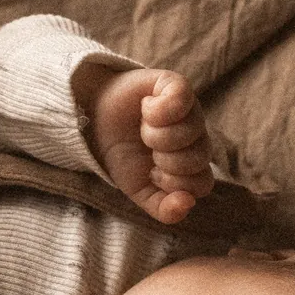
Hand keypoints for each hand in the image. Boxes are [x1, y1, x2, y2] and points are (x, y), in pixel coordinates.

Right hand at [75, 64, 214, 223]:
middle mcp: (197, 138)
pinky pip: (182, 99)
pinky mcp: (177, 85)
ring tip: (144, 128)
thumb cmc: (122, 154)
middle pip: (198, 159)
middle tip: (148, 148)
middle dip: (164, 160)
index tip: (152, 173)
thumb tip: (187, 204)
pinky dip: (159, 109)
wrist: (92, 119)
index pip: (202, 184)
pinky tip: (146, 108)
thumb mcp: (138, 189)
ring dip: (156, 134)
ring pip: (191, 131)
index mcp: (192, 165)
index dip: (173, 183)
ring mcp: (191, 111)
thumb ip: (163, 208)